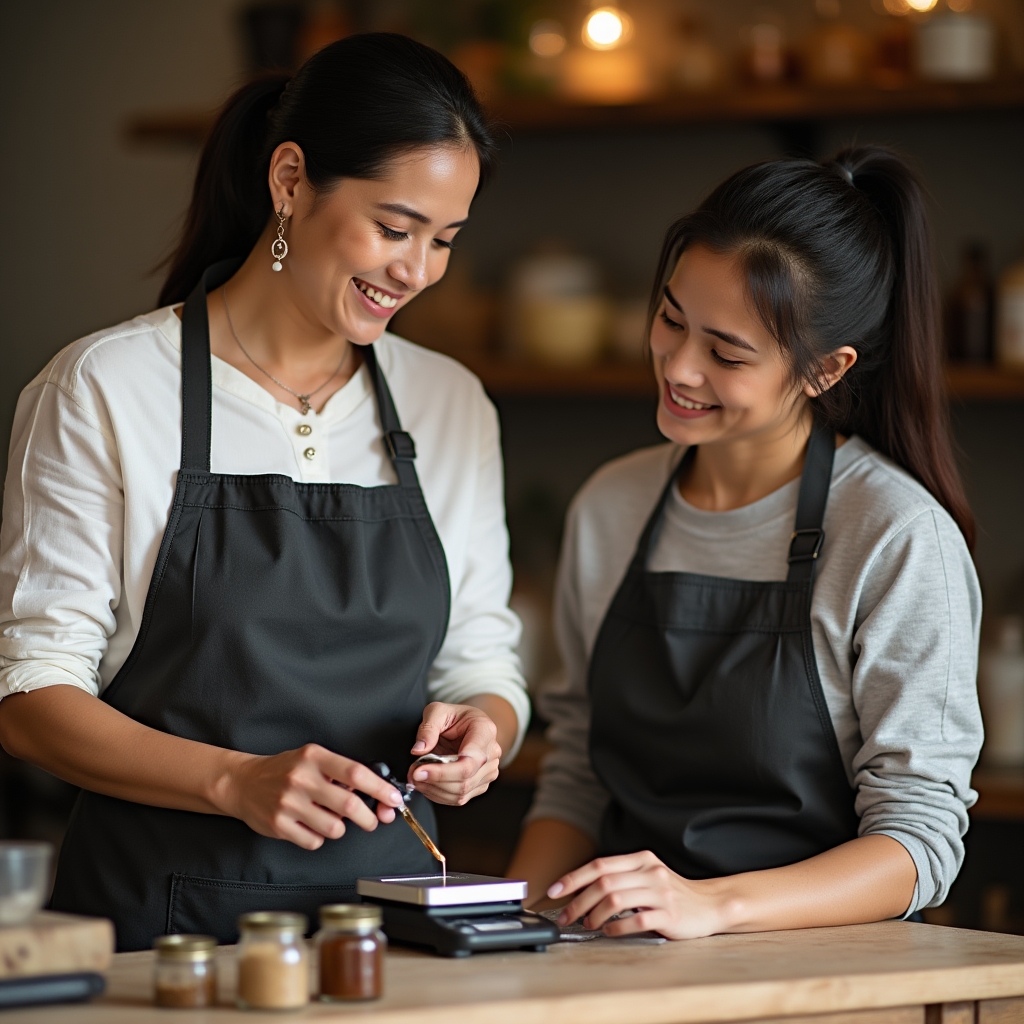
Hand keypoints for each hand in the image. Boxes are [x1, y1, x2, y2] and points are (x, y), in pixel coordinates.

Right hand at [217, 744, 405, 850]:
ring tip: (329, 818)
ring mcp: (288, 803)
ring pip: (334, 828)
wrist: (243, 782)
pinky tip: (310, 825)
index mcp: (314, 757)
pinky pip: (314, 841)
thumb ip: (340, 773)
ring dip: (340, 828)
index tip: (393, 798)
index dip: (380, 788)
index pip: (355, 773)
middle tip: (372, 820)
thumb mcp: (313, 759)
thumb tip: (376, 792)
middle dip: (368, 818)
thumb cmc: (286, 770)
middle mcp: (301, 778)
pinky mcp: (278, 825)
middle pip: (349, 805)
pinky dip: (318, 837)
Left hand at [407, 702, 500, 804]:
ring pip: (460, 793)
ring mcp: (488, 772)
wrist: (469, 724)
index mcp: (485, 731)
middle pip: (464, 781)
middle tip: (412, 774)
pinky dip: (438, 795)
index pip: (468, 762)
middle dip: (433, 781)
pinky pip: (459, 798)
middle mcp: (492, 754)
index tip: (418, 771)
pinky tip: (426, 784)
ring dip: (433, 790)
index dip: (442, 772)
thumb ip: (428, 728)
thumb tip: (418, 750)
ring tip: (416, 777)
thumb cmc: (455, 716)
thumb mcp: (437, 711)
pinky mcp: (480, 785)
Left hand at [547, 850, 726, 939]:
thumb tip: (580, 892)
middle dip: (578, 901)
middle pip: (603, 883)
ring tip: (588, 925)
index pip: (599, 865)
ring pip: (615, 900)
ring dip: (594, 915)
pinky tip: (609, 932)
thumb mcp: (646, 877)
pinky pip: (636, 921)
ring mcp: (661, 892)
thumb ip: (619, 878)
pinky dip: (617, 928)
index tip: (554, 890)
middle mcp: (649, 872)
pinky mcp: (669, 914)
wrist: (710, 905)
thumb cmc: (672, 894)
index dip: (573, 878)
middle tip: (566, 916)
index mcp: (640, 859)